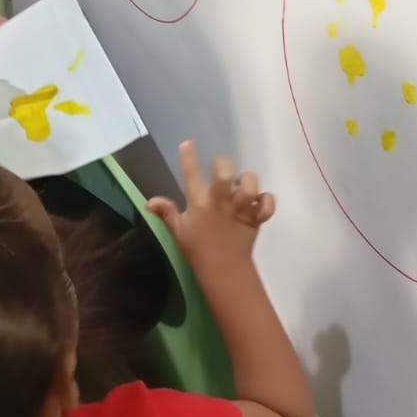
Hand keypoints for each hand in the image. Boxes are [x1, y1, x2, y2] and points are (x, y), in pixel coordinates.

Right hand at [147, 141, 274, 274]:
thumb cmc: (198, 250)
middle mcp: (220, 203)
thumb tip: (149, 201)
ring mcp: (239, 210)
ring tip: (242, 187)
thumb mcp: (179, 232)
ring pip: (249, 185)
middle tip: (222, 172)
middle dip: (223, 165)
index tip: (188, 144)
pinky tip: (259, 203)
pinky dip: (266, 201)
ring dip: (248, 181)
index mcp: (199, 204)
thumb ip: (166, 213)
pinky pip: (266, 204)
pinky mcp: (255, 219)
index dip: (188, 157)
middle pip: (224, 172)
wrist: (223, 271)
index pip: (190, 175)